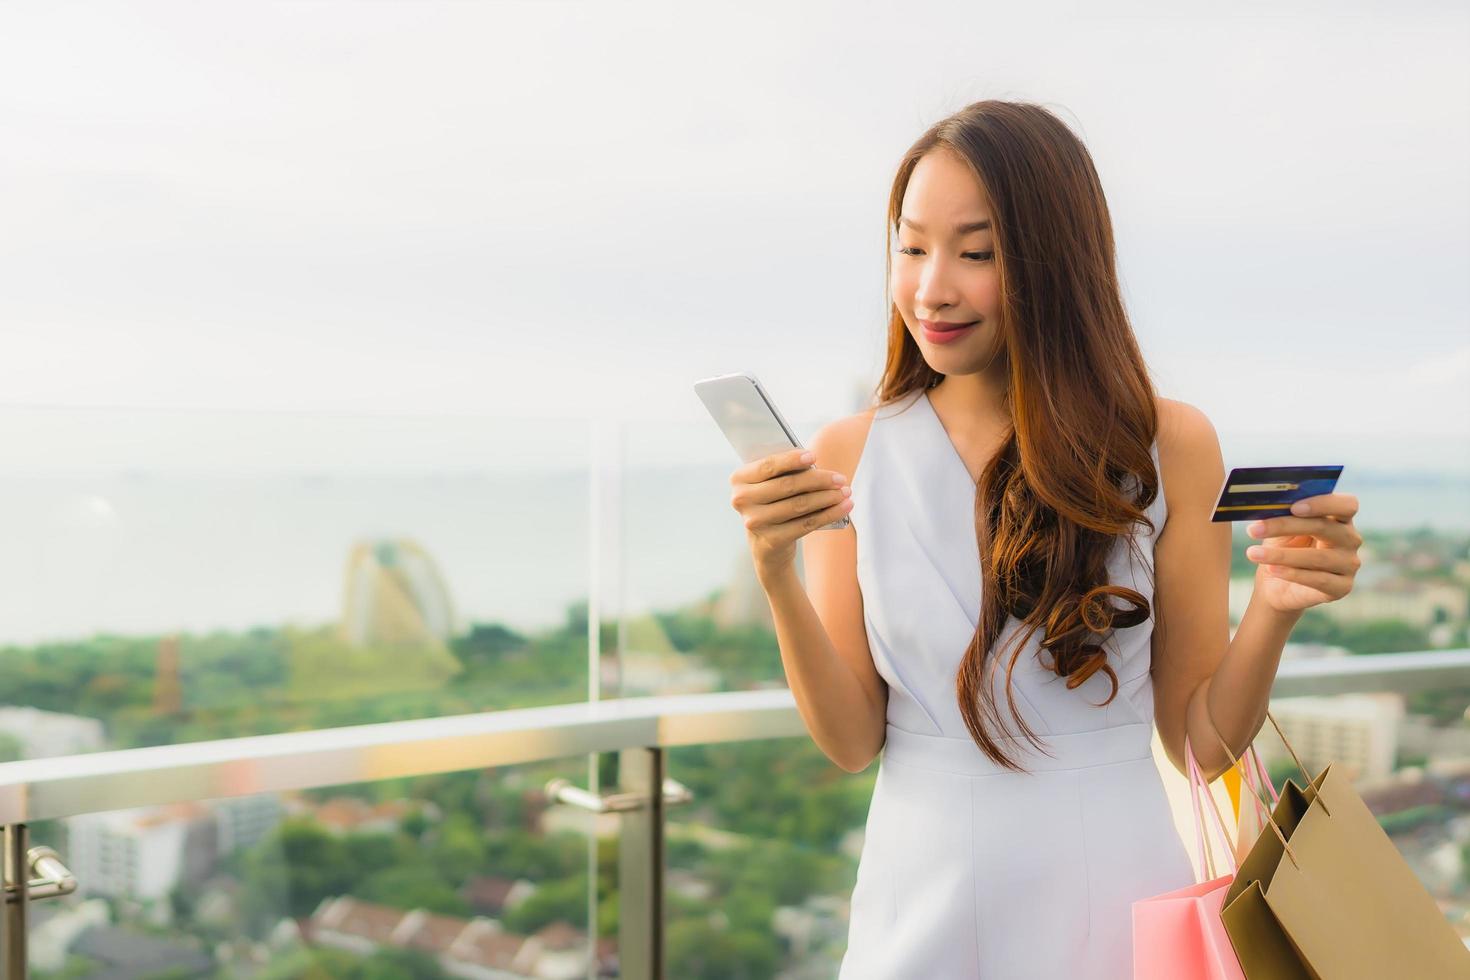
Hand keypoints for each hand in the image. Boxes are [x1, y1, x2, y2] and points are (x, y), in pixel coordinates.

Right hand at [729, 447, 853, 580]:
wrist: (766, 546)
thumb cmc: (772, 504)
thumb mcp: (770, 485)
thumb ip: (784, 472)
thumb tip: (813, 462)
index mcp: (739, 480)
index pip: (768, 466)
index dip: (792, 460)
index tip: (814, 456)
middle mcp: (742, 501)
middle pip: (787, 485)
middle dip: (818, 480)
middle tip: (840, 478)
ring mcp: (755, 522)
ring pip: (799, 505)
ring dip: (827, 497)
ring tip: (845, 492)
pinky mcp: (772, 540)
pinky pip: (806, 524)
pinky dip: (828, 514)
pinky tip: (844, 507)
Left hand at [1244, 493, 1362, 613]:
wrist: (1277, 585)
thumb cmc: (1282, 548)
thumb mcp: (1280, 529)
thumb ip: (1283, 515)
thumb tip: (1271, 503)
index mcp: (1339, 518)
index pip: (1346, 504)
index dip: (1323, 503)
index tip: (1294, 507)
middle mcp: (1350, 539)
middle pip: (1325, 527)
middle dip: (1286, 526)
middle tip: (1253, 529)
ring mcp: (1349, 564)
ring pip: (1317, 557)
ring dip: (1281, 555)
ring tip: (1253, 554)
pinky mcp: (1342, 587)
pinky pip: (1318, 579)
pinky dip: (1292, 573)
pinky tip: (1272, 569)